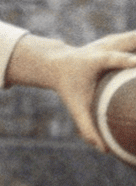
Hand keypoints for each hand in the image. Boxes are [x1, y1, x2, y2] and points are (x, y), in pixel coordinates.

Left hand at [4, 31, 135, 153]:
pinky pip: (135, 39)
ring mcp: (112, 39)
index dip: (124, 61)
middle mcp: (104, 47)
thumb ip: (87, 126)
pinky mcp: (119, 38)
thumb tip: (102, 149)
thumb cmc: (68, 87)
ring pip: (132, 35)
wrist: (57, 62)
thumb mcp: (76, 106)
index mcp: (94, 61)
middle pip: (126, 40)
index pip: (111, 59)